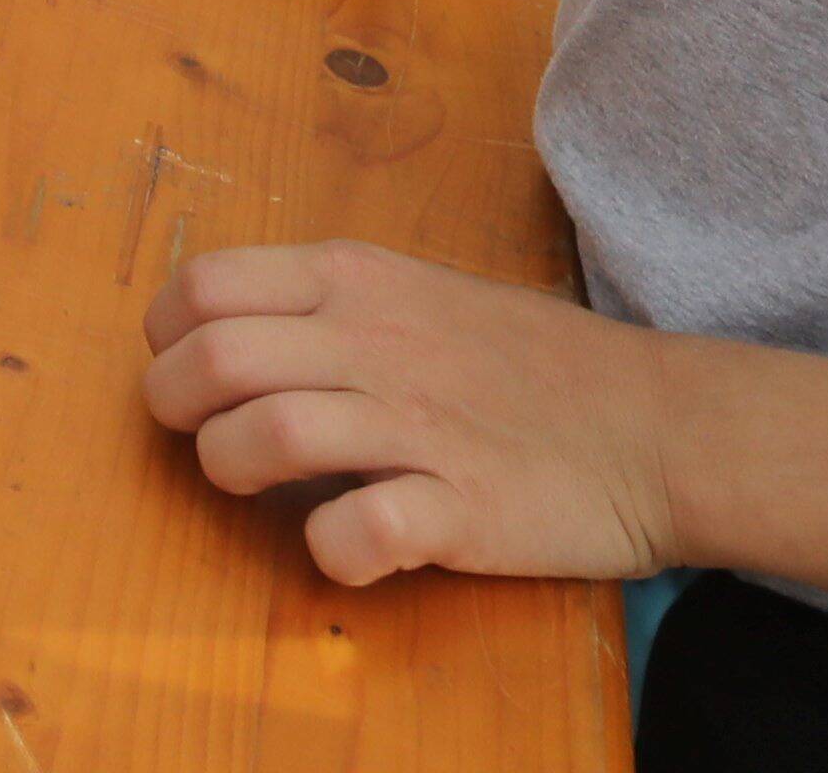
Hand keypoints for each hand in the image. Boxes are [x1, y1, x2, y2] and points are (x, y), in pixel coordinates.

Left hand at [143, 239, 687, 587]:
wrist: (659, 425)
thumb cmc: (531, 365)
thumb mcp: (423, 294)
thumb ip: (332, 307)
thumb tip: (226, 334)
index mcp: (358, 279)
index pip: (205, 284)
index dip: (168, 336)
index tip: (186, 371)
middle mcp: (375, 341)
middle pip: (213, 359)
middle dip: (173, 409)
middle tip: (207, 438)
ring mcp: (416, 425)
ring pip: (266, 436)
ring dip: (232, 471)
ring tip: (259, 488)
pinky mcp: (459, 508)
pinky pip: (356, 531)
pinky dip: (329, 549)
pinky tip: (345, 544)